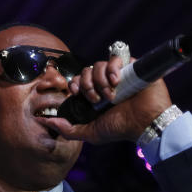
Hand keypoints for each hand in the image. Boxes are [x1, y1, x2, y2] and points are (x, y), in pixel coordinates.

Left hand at [51, 54, 173, 144]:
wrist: (145, 123)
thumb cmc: (121, 128)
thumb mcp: (91, 133)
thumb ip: (69, 130)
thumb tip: (46, 121)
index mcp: (96, 95)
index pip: (78, 80)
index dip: (74, 84)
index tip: (77, 93)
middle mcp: (105, 83)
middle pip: (85, 71)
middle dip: (87, 85)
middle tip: (97, 100)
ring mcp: (118, 74)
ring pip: (97, 64)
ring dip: (100, 80)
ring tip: (110, 95)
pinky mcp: (130, 67)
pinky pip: (114, 58)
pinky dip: (112, 68)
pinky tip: (116, 81)